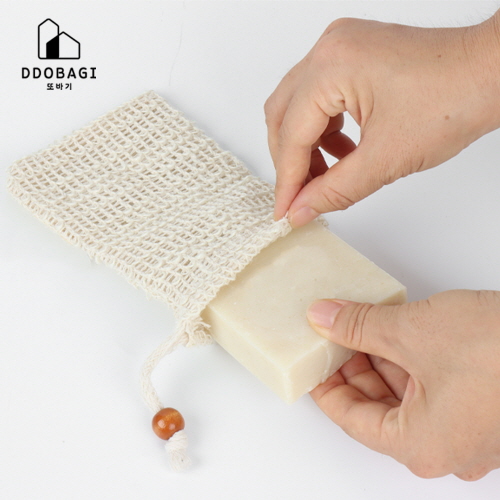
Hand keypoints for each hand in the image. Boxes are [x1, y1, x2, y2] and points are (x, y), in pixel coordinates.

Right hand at [265, 14, 499, 226]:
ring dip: (306, 146)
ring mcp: (339, 48)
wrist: (493, 74)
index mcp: (331, 67)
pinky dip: (323, 129)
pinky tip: (343, 152)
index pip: (292, 135)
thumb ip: (334, 190)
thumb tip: (301, 210)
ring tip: (326, 176)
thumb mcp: (386, 158)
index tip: (286, 211)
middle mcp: (328, 50)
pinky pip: (319, 96)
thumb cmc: (455, 100)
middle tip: (299, 196)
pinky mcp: (352, 55)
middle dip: (290, 162)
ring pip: (297, 106)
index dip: (287, 180)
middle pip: (282, 116)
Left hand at [306, 290, 499, 479]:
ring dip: (379, 360)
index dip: (325, 386)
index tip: (312, 361)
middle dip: (352, 367)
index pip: (351, 419)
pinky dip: (408, 361)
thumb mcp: (412, 331)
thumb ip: (358, 326)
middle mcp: (445, 447)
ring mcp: (467, 429)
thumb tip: (323, 318)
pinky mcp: (483, 406)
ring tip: (360, 326)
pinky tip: (396, 332)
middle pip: (376, 408)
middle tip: (333, 335)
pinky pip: (430, 388)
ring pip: (403, 396)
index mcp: (421, 445)